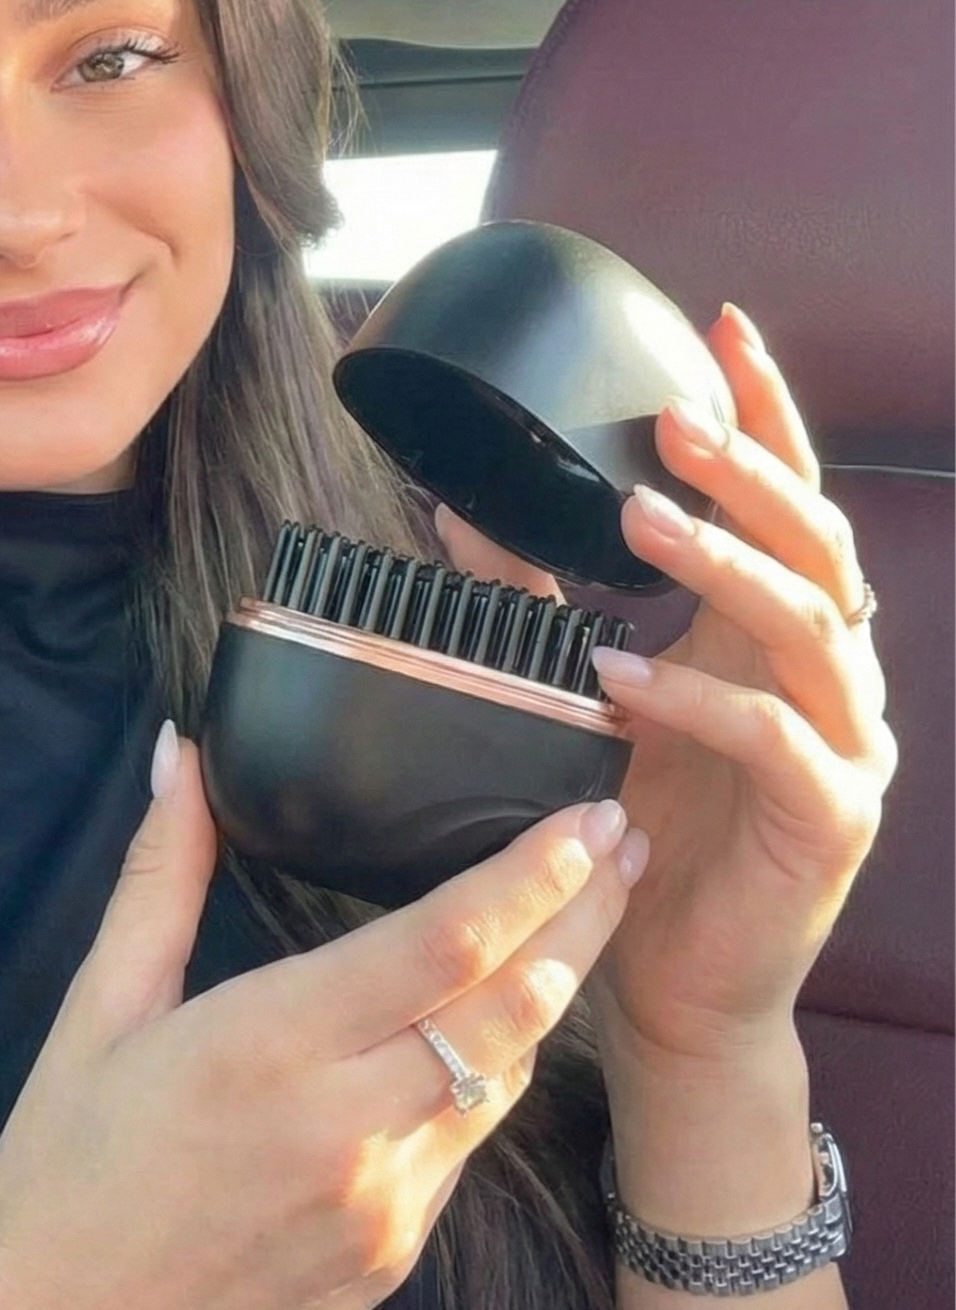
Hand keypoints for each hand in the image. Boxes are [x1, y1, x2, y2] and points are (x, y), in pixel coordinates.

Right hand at [0, 726, 638, 1309]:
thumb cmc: (60, 1177)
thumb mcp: (94, 1015)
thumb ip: (159, 879)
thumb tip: (181, 756)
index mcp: (265, 1046)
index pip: (442, 944)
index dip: (529, 876)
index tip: (586, 820)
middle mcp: (344, 1125)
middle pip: (509, 1005)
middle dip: (582, 917)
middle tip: (633, 842)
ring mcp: (382, 1202)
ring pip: (503, 1078)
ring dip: (555, 992)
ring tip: (594, 918)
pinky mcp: (394, 1259)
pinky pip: (465, 1145)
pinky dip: (492, 1075)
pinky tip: (501, 1029)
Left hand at [432, 300, 896, 1082]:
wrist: (675, 982)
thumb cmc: (642, 828)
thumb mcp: (595, 692)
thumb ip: (547, 601)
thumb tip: (463, 509)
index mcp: (781, 634)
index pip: (790, 500)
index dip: (768, 413)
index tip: (721, 328)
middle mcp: (832, 676)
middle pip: (819, 544)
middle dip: (751, 471)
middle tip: (675, 420)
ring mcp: (846, 745)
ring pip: (810, 627)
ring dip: (724, 565)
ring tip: (638, 519)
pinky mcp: (832, 818)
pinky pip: (775, 741)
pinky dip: (698, 699)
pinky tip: (621, 674)